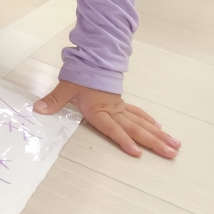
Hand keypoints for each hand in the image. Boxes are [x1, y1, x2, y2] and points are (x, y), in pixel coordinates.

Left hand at [34, 81, 180, 158]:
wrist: (91, 58)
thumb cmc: (79, 75)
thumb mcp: (65, 87)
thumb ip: (54, 100)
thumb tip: (38, 109)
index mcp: (99, 109)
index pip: (113, 128)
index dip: (123, 140)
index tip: (137, 153)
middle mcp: (113, 110)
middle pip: (136, 128)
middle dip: (153, 142)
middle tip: (171, 154)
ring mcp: (120, 107)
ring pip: (142, 122)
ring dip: (158, 135)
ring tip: (175, 146)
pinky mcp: (121, 103)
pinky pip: (138, 114)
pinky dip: (150, 122)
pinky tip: (160, 129)